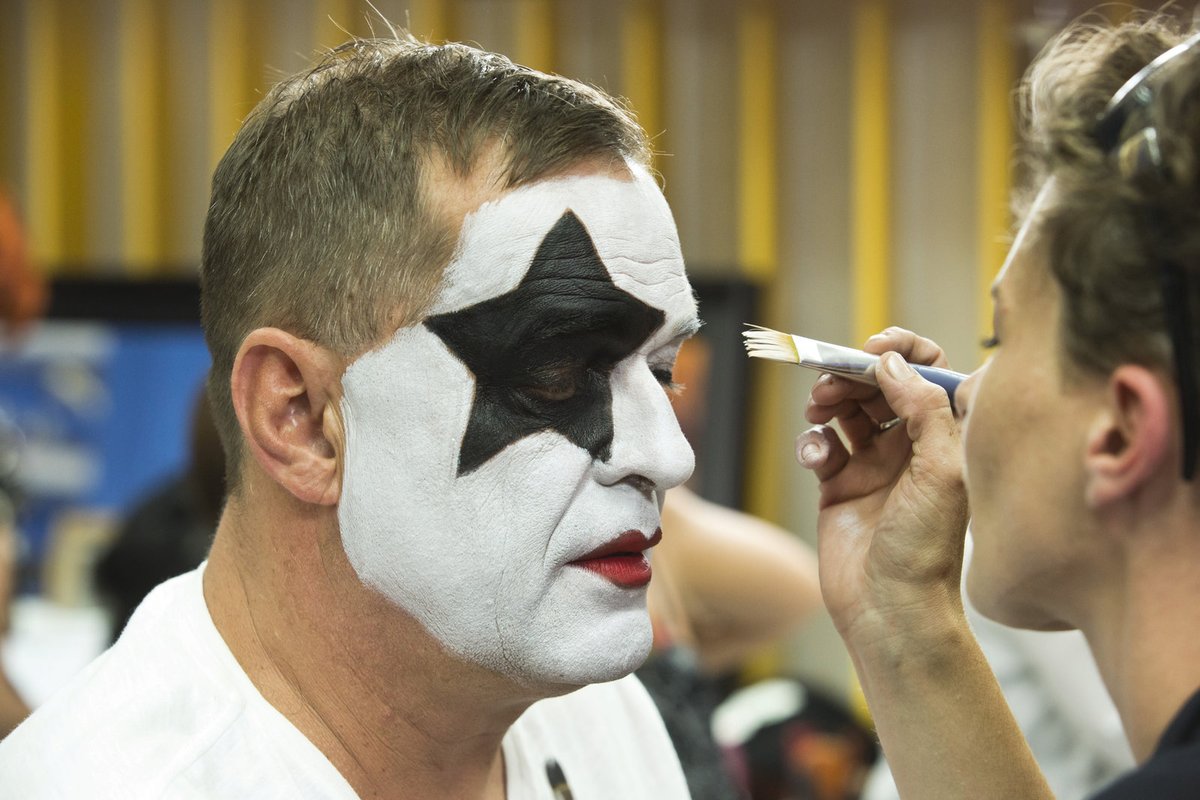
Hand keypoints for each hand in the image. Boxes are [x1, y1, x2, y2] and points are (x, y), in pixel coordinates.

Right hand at [798, 328, 968, 652]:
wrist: (891, 610)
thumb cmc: (926, 550)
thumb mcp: (941, 469)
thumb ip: (923, 408)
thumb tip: (892, 364)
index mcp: (947, 437)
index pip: (929, 371)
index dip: (901, 352)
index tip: (872, 351)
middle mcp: (912, 447)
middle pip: (880, 385)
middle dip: (854, 373)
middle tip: (833, 381)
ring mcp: (875, 466)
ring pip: (848, 409)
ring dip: (830, 398)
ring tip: (819, 409)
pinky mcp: (839, 486)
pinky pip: (821, 445)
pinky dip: (813, 440)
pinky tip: (816, 456)